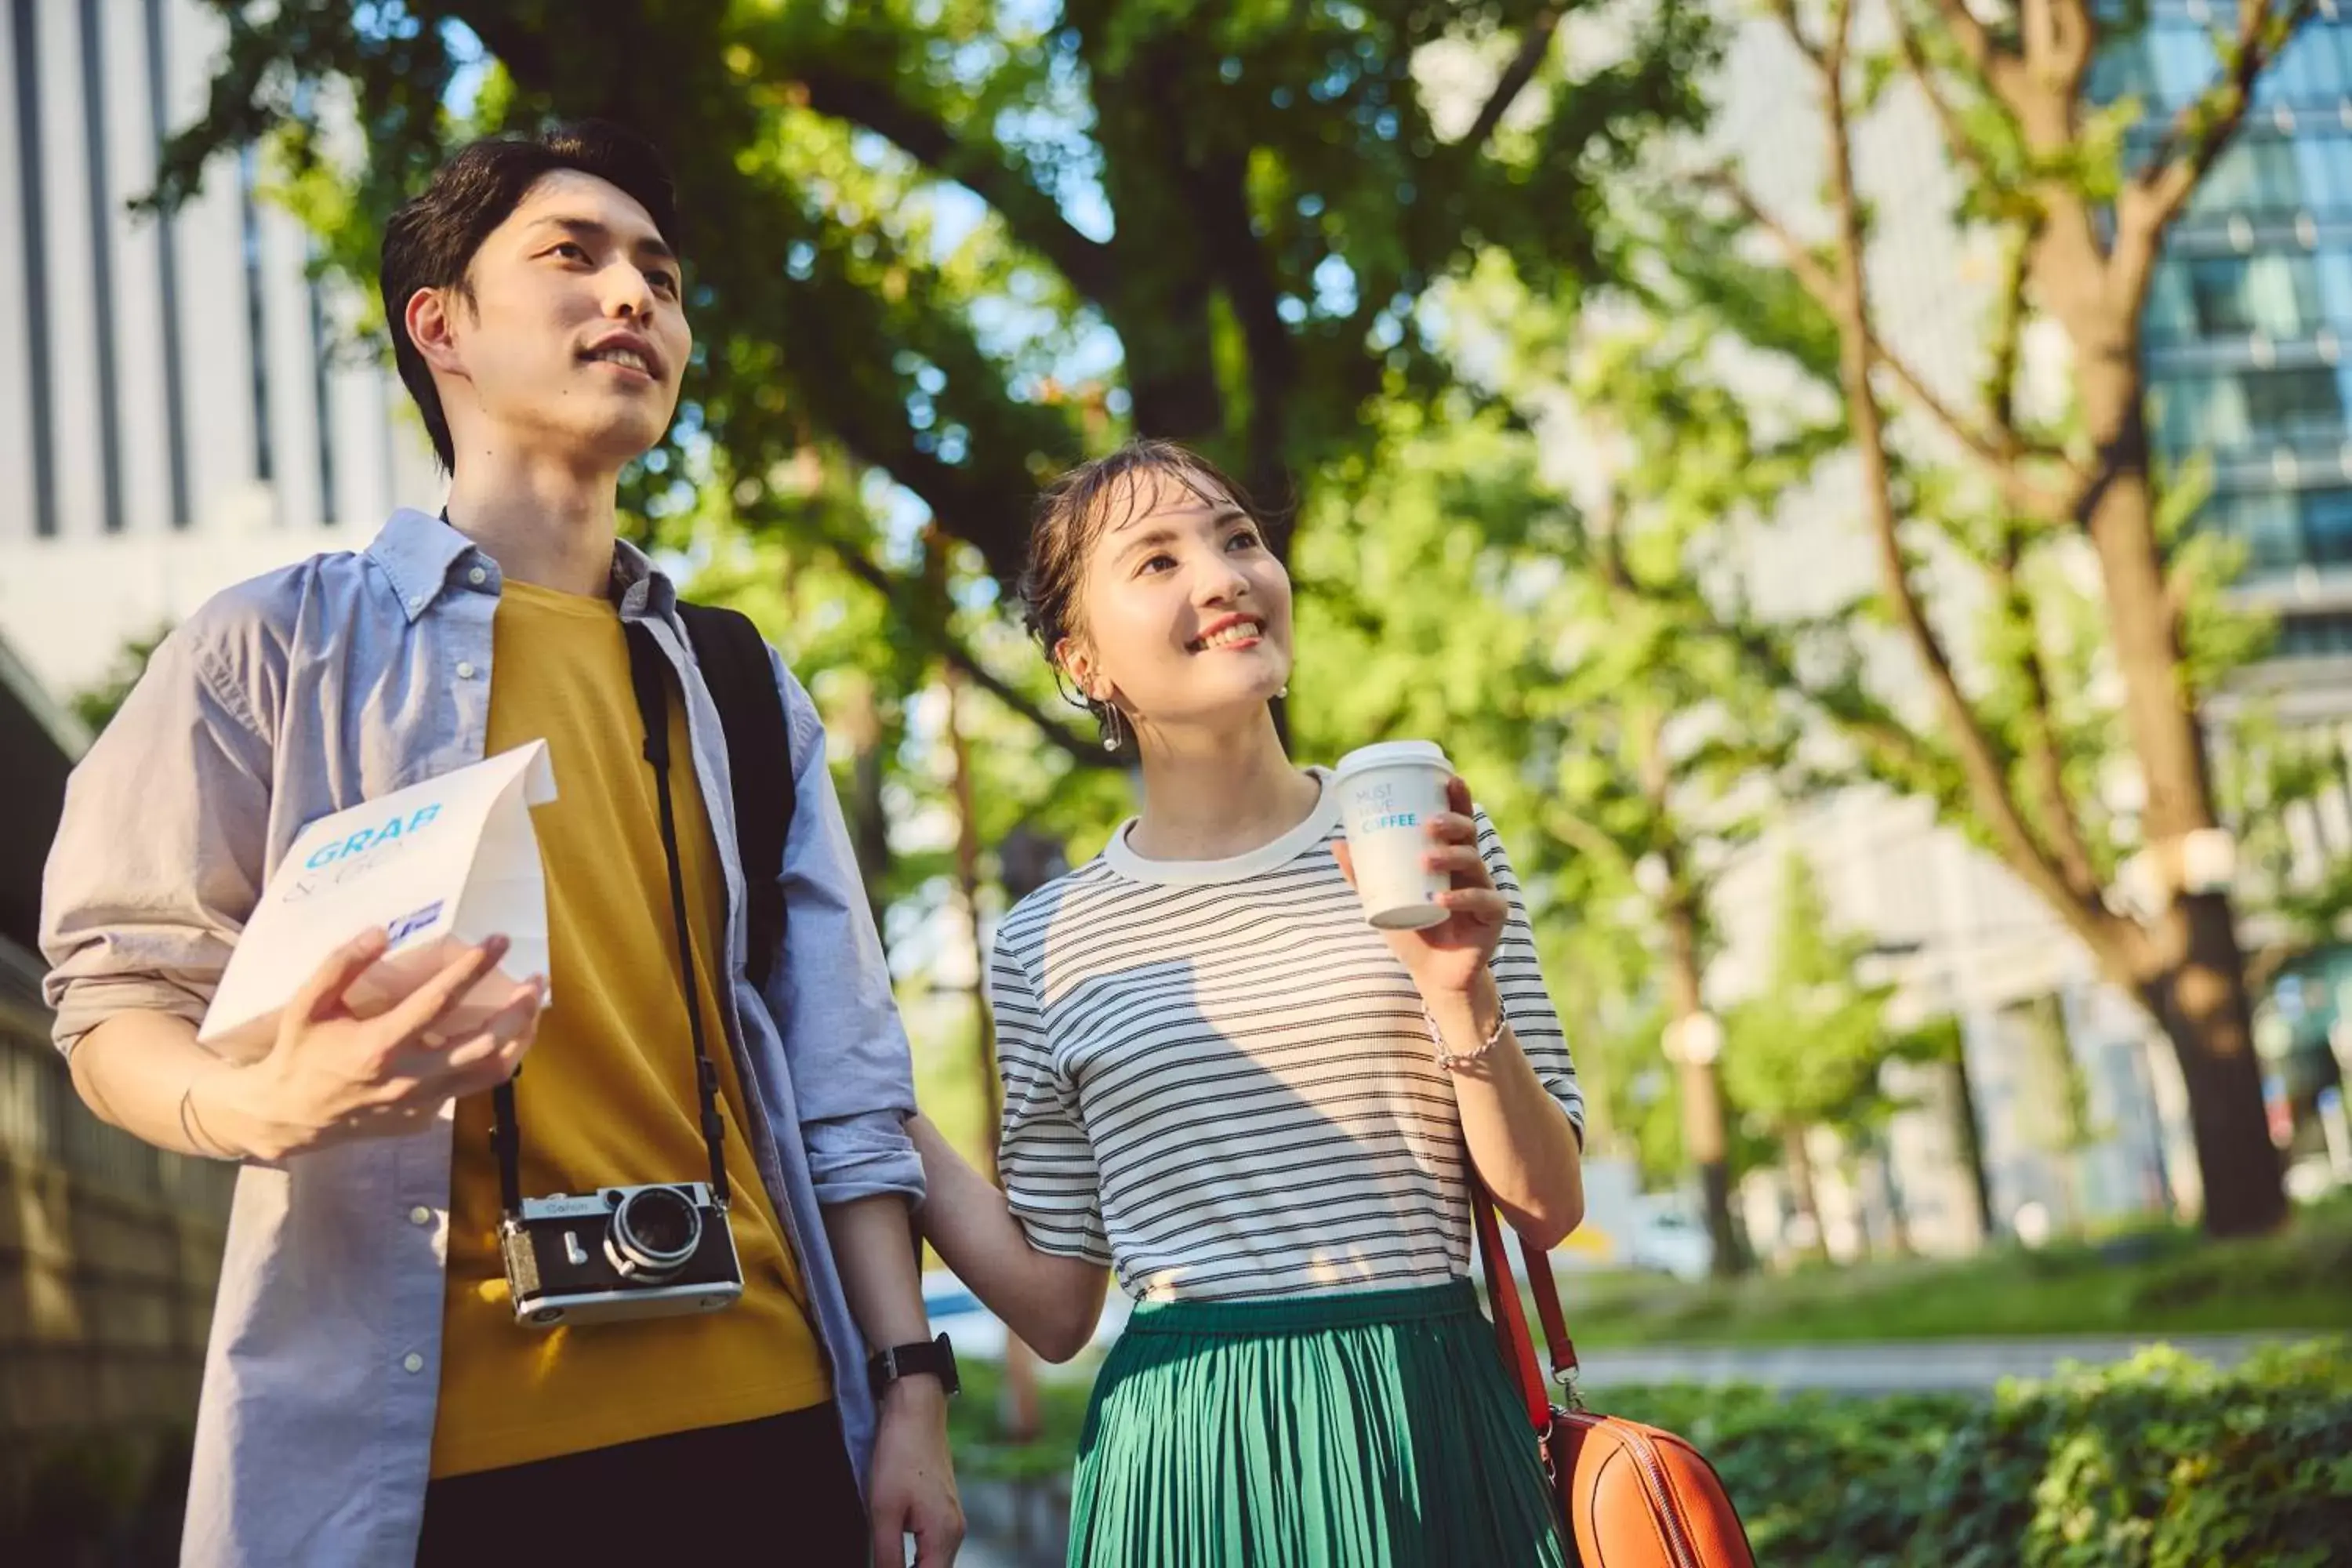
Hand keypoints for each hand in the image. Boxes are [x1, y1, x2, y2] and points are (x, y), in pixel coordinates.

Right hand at [196, 927, 543, 1160]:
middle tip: (535, 979)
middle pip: (484, 1044)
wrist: (288, 1118)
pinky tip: (501, 1036)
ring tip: (532, 1008)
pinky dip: (492, 1060)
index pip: (439, 1002)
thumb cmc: (299, 1053)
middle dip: (517, 1010)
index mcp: (379, 1046)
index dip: (472, 970)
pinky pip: (470, 1086)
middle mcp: (409, 1078)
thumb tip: (381, 931)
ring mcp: (422, 1103)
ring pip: (490, 1072)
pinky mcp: (426, 1117)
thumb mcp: (307, 1005)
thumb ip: (341, 965)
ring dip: (519, 1038)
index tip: (498, 942)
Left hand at [869, 1376, 962, 1566]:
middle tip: (882, 1562)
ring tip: (887, 1559)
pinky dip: (917, 1557)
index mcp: (944, 1535)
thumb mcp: (883, 1510)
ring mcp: (952, 1520)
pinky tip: (896, 1553)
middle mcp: (955, 1532)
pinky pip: (933, 1547)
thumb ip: (887, 1555)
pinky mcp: (943, 1510)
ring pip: (934, 1562)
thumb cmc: (900, 1455)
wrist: (916, 1413)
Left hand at [1333, 774, 1508, 1005]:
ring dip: (1451, 857)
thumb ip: (1364, 876)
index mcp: (1451, 860)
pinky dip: (1461, 899)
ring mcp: (1485, 892)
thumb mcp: (1383, 901)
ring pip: (1475, 863)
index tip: (1450, 778)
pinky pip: (1483, 901)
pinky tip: (1441, 900)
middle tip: (1428, 824)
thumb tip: (1337, 844)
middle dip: (1452, 824)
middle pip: (1470, 836)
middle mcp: (1471, 871)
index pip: (1459, 822)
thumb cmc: (1413, 932)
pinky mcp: (1493, 917)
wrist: (1434, 977)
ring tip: (1426, 859)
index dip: (1458, 799)